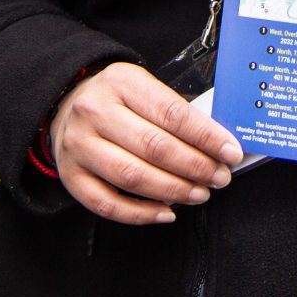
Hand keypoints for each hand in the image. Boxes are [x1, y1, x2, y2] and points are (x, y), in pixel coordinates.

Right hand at [49, 62, 243, 225]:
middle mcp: (96, 111)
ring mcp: (80, 145)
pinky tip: (166, 212)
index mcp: (121, 82)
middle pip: (154, 146)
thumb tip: (217, 144)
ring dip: (173, 190)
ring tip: (199, 194)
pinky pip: (108, 203)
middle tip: (219, 177)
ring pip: (132, 176)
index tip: (230, 152)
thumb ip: (176, 112)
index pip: (172, 113)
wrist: (65, 104)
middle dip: (195, 166)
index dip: (206, 136)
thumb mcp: (144, 87)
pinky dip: (141, 213)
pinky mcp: (72, 175)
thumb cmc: (116, 99)